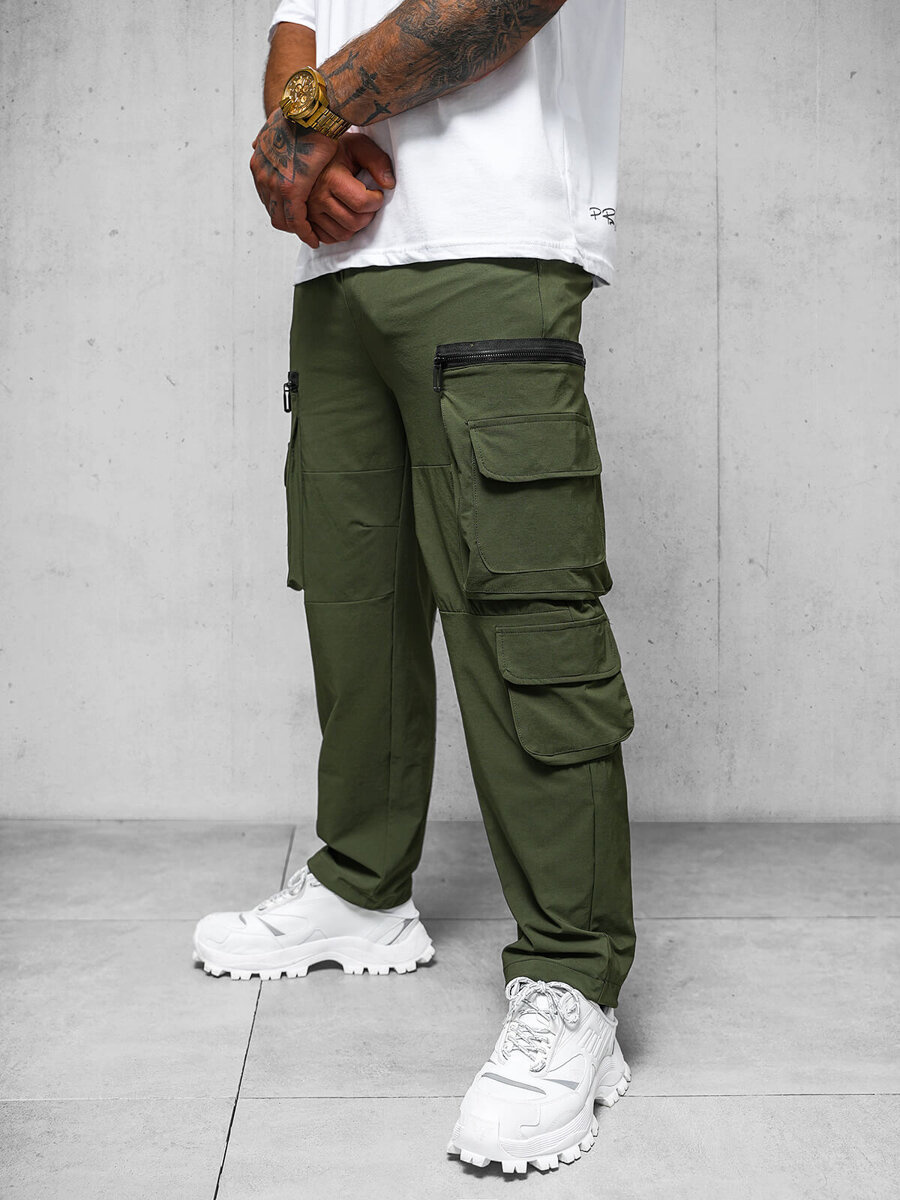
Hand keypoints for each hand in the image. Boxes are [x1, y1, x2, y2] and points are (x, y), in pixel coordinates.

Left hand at [250, 108, 338, 246]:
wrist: (308, 107)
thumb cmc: (301, 113)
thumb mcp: (273, 125)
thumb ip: (266, 140)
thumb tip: (256, 145)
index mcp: (259, 162)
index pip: (266, 195)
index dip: (280, 206)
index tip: (293, 213)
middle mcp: (262, 175)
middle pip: (272, 210)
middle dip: (288, 222)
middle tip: (304, 230)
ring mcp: (274, 184)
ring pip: (282, 219)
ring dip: (297, 230)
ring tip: (311, 236)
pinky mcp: (290, 190)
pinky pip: (296, 220)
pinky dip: (305, 233)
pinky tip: (314, 239)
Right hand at [307, 133, 395, 244]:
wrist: (309, 154)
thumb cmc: (337, 151)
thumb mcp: (359, 147)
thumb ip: (377, 161)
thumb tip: (389, 184)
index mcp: (331, 178)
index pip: (362, 203)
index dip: (377, 200)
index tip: (377, 193)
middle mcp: (317, 197)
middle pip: (354, 222)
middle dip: (368, 215)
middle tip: (368, 203)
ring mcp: (310, 212)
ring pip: (343, 234)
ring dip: (356, 225)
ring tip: (357, 209)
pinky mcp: (307, 221)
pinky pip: (329, 239)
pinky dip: (340, 232)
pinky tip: (344, 217)